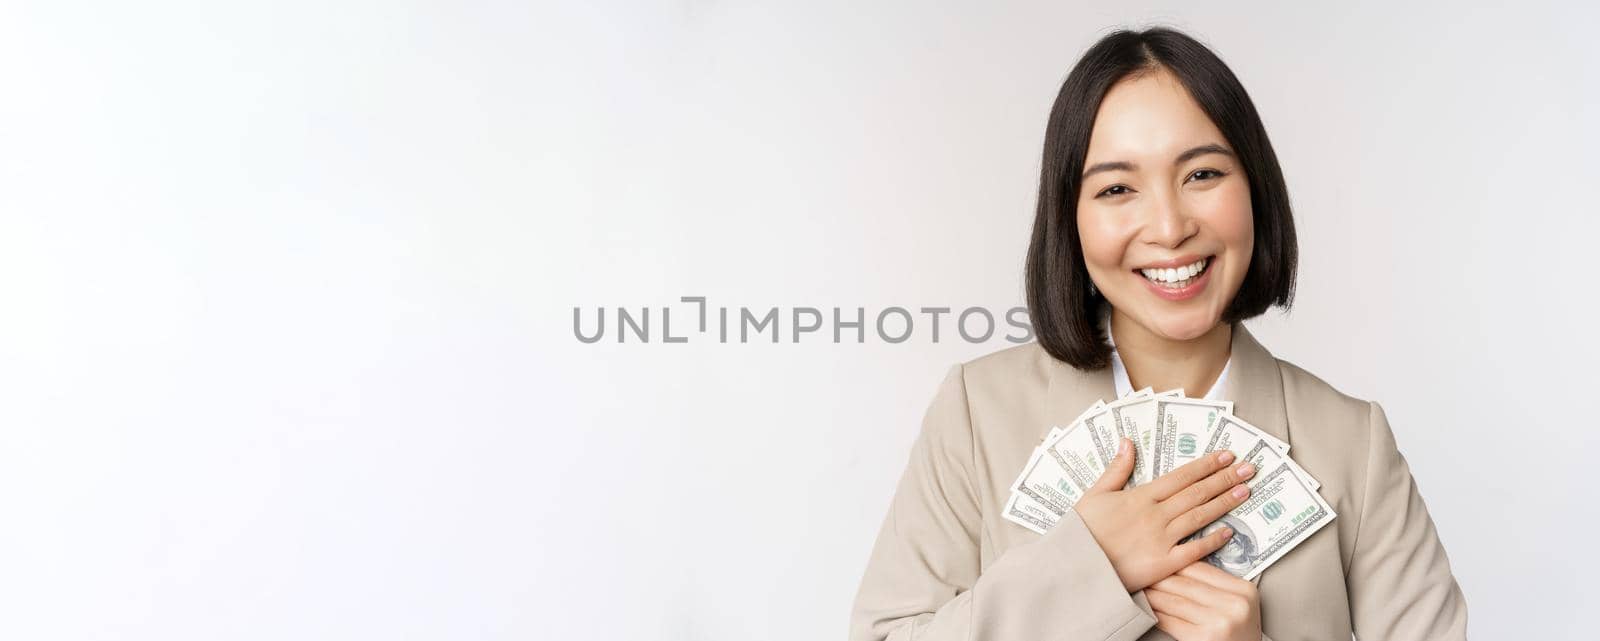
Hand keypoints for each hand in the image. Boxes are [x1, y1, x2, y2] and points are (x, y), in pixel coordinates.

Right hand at [1073, 438, 1256, 591]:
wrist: (1074, 566)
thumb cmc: (1081, 531)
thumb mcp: (1094, 494)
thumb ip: (1116, 469)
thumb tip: (1127, 441)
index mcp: (1140, 496)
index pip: (1181, 476)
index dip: (1206, 465)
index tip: (1226, 456)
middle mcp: (1155, 515)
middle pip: (1197, 493)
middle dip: (1225, 479)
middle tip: (1248, 468)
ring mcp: (1160, 539)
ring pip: (1199, 516)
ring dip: (1224, 503)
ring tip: (1245, 491)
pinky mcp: (1162, 563)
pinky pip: (1194, 550)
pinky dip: (1212, 541)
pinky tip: (1229, 532)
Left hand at [1147, 561, 1261, 640]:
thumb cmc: (1237, 635)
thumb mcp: (1236, 606)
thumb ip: (1215, 587)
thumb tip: (1178, 568)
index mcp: (1243, 590)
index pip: (1201, 569)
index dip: (1175, 564)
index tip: (1158, 562)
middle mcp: (1235, 604)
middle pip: (1186, 584)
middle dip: (1160, 579)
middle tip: (1142, 574)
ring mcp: (1220, 621)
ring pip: (1175, 601)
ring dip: (1153, 595)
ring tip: (1141, 590)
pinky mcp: (1204, 637)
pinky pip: (1172, 621)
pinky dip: (1156, 614)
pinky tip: (1148, 611)